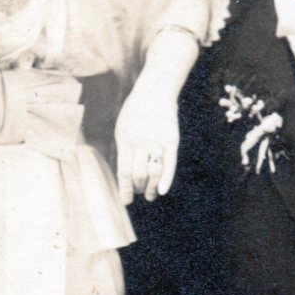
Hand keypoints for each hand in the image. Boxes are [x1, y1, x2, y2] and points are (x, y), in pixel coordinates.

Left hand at [115, 87, 179, 203]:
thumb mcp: (123, 129)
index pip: (124, 172)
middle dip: (139, 188)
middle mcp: (140, 143)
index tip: (126, 202)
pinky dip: (166, 178)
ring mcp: (156, 141)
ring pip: (154, 172)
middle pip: (139, 174)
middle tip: (140, 193)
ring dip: (151, 188)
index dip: (125, 189)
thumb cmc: (136, 112)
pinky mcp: (171, 140)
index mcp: (125, 141)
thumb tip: (125, 175)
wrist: (155, 92)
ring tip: (150, 196)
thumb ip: (124, 150)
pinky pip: (169, 162)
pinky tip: (162, 191)